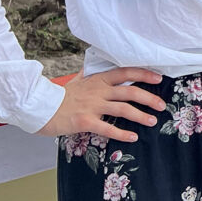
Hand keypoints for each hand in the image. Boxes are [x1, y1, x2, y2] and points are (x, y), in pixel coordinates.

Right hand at [37, 67, 165, 141]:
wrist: (40, 107)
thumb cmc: (60, 96)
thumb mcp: (77, 80)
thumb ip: (90, 73)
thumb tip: (97, 63)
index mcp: (98, 79)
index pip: (126, 72)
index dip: (144, 74)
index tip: (159, 78)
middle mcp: (98, 90)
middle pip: (130, 91)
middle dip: (149, 98)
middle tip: (161, 105)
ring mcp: (92, 106)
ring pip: (123, 109)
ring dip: (140, 116)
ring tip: (152, 121)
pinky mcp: (85, 121)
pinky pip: (108, 127)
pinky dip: (122, 133)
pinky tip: (132, 137)